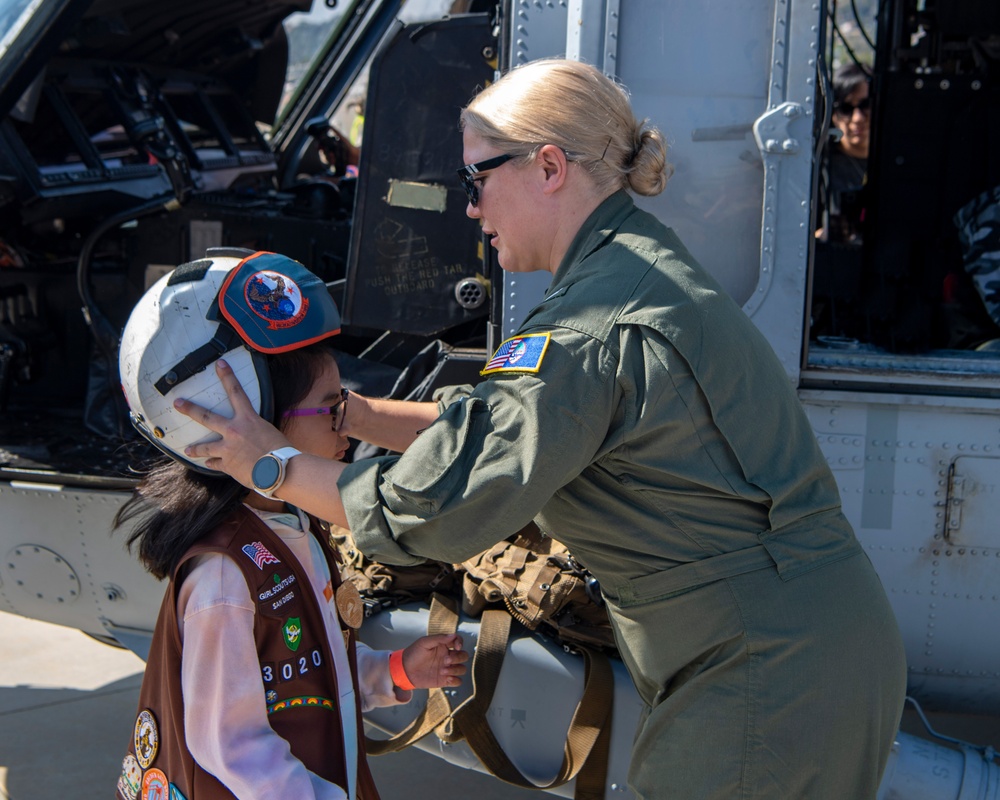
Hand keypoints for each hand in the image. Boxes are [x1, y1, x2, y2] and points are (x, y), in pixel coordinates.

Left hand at [173, 359, 289, 486]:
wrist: (279, 470)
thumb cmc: (281, 451)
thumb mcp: (269, 432)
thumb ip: (256, 429)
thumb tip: (252, 433)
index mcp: (248, 419)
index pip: (236, 392)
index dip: (227, 376)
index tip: (219, 364)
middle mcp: (233, 431)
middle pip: (206, 417)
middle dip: (190, 409)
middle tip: (177, 403)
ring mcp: (227, 449)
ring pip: (206, 447)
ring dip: (195, 448)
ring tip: (188, 450)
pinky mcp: (227, 465)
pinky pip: (216, 464)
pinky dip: (213, 464)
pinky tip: (209, 464)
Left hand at [401, 634, 467, 689]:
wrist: (404, 671)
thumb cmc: (413, 654)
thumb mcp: (424, 642)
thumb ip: (439, 638)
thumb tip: (453, 635)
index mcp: (443, 645)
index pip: (458, 641)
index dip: (460, 643)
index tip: (456, 647)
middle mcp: (447, 656)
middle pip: (463, 656)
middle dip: (458, 658)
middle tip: (445, 661)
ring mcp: (447, 668)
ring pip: (462, 669)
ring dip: (456, 670)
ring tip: (443, 671)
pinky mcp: (444, 680)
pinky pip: (457, 681)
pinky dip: (455, 680)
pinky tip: (447, 679)